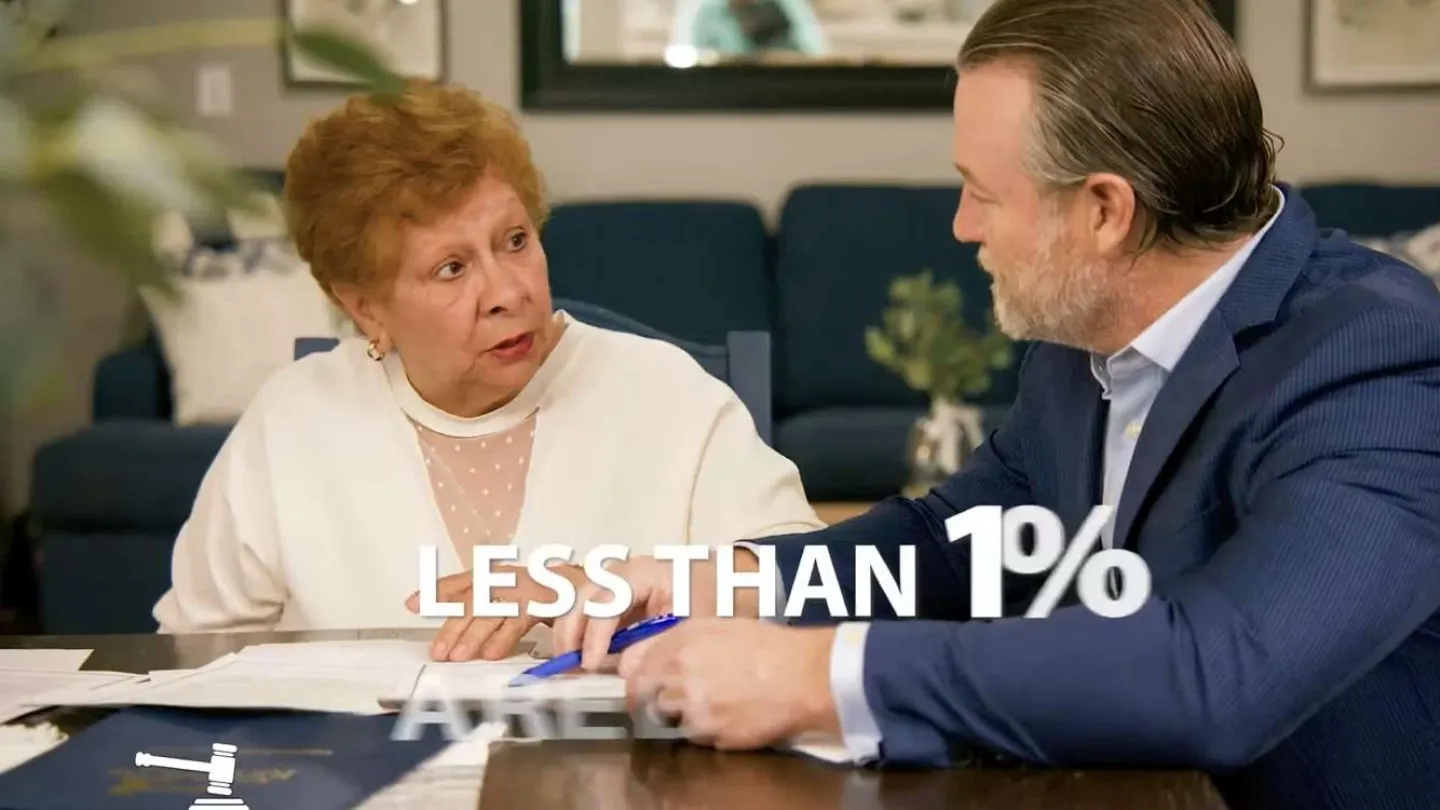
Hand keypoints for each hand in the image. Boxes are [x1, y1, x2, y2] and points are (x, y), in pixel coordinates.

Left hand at [405, 562, 587, 661]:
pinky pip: (519, 621)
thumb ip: (464, 597)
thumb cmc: (539, 595)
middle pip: (474, 599)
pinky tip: (490, 654)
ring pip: (493, 610)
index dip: (437, 590)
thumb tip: (415, 602)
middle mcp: (509, 576)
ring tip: (458, 657)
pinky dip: (503, 638)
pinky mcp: (544, 602)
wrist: (587, 589)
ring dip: (474, 635)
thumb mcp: (503, 595)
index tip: (412, 604)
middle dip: (453, 626)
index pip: (463, 580)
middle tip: (439, 652)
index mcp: (497, 573)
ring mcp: (527, 587)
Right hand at [551, 547, 765, 671]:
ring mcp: (618, 579)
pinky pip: (590, 607)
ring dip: (570, 629)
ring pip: (580, 598)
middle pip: (583, 595)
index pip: (607, 600)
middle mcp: (623, 570)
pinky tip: (580, 655)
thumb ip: (655, 646)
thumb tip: (622, 671)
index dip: (594, 634)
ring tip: (569, 662)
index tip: (590, 665)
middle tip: (567, 665)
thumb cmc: (712, 599)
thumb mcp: (689, 626)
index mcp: (644, 572)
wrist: (726, 581)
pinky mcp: (617, 593)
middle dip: (570, 630)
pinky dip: (581, 629)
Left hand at [619, 618, 838, 750]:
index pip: (635, 667)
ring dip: (682, 714)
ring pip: (668, 718)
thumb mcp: (719, 626)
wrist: (801, 675)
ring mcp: (693, 707)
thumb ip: (681, 640)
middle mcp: (679, 674)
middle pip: (645, 696)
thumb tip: (658, 656)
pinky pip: (694, 736)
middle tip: (675, 700)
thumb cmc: (767, 646)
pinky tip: (727, 715)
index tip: (641, 686)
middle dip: (655, 699)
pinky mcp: (709, 733)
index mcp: (680, 643)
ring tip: (711, 705)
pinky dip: (705, 730)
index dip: (636, 678)